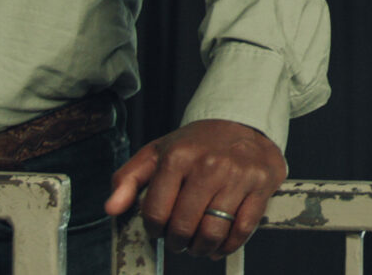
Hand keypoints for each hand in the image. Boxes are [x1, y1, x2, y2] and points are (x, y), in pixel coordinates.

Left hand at [104, 119, 285, 258]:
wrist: (244, 123)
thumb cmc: (198, 143)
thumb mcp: (156, 152)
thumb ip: (127, 179)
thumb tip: (111, 209)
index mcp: (178, 157)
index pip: (155, 213)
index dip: (153, 229)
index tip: (158, 229)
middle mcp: (208, 165)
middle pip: (183, 226)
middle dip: (177, 242)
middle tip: (178, 241)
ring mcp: (237, 176)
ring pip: (212, 232)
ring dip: (201, 248)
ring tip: (197, 245)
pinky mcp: (260, 185)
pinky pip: (242, 229)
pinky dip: (228, 245)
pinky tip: (220, 244)